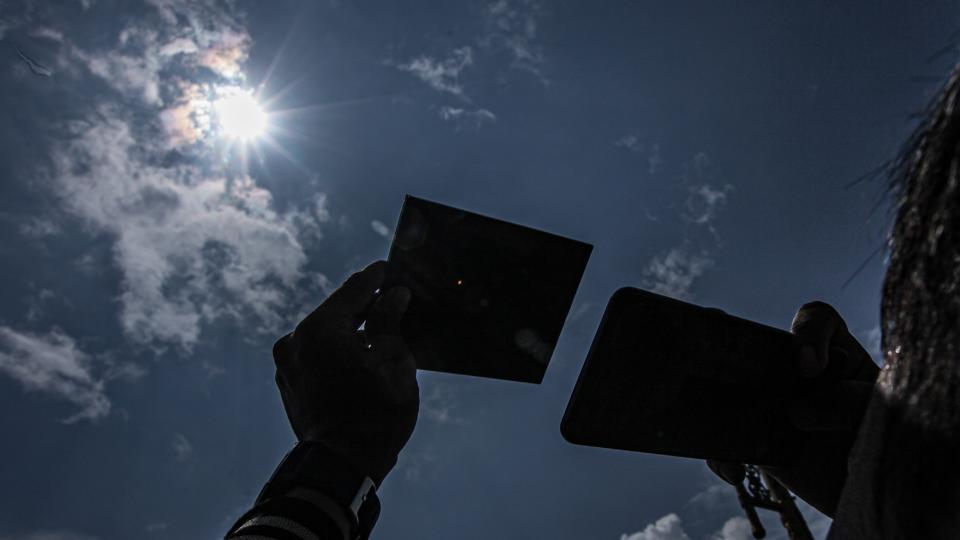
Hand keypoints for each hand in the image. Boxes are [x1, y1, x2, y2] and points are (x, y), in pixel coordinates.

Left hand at [273, 260, 418, 485]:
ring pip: (325, 335)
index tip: (387, 268)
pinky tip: (359, 355)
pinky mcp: (290, 385)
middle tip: (389, 296)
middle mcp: (295, 341)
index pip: (353, 291)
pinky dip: (336, 351)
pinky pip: (316, 356)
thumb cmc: (374, 415)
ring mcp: (288, 365)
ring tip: (378, 329)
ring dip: (350, 330)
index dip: (375, 278)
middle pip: (336, 312)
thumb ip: (389, 322)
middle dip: (363, 305)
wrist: (342, 467)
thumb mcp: (394, 362)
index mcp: (320, 330)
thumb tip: (394, 296)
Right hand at [708, 301, 878, 516]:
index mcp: (836, 352)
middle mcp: (798, 373)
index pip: (817, 320)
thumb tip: (797, 412)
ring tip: (713, 416)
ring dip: (713, 396)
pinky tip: (736, 472)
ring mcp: (774, 407)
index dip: (808, 334)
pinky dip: (720, 454)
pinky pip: (726, 441)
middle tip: (724, 356)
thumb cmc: (894, 441)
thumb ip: (854, 401)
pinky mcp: (759, 443)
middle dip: (732, 343)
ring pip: (731, 388)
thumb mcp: (890, 414)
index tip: (812, 368)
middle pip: (756, 343)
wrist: (881, 496)